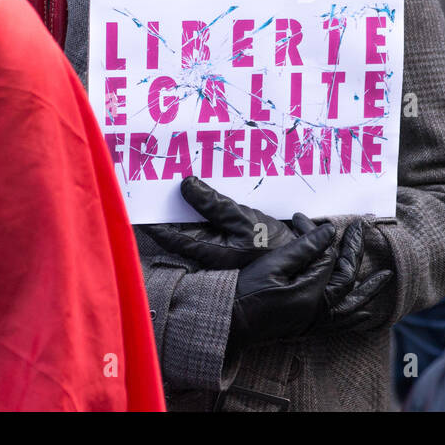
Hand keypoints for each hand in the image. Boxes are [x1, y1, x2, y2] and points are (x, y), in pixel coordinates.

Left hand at [144, 176, 312, 268]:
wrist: (303, 259)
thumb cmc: (272, 244)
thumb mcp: (243, 219)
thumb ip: (213, 204)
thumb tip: (185, 185)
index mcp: (210, 250)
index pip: (173, 237)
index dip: (156, 223)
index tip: (141, 207)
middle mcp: (211, 252)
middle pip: (181, 230)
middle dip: (169, 211)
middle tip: (152, 190)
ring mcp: (222, 248)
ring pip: (195, 226)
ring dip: (187, 208)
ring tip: (174, 186)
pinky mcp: (233, 242)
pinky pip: (211, 224)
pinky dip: (205, 209)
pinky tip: (205, 193)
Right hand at [229, 217, 393, 347]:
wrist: (228, 324)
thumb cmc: (245, 292)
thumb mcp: (272, 265)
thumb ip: (304, 249)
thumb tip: (328, 232)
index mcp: (309, 293)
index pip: (328, 259)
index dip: (325, 237)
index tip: (322, 221)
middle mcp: (317, 311)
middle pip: (345, 278)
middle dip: (354, 252)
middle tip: (361, 229)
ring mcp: (313, 322)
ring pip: (350, 306)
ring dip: (369, 290)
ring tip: (386, 277)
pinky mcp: (307, 328)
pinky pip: (340, 325)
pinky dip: (354, 317)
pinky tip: (365, 312)